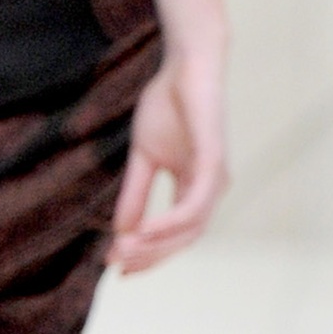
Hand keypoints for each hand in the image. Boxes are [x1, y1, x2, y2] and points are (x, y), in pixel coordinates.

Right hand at [110, 45, 227, 274]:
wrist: (184, 66)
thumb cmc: (167, 105)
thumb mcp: (143, 158)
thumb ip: (135, 195)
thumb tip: (120, 232)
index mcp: (195, 189)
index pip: (176, 234)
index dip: (149, 254)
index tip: (117, 266)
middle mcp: (210, 189)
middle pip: (184, 239)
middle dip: (150, 255)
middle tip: (117, 263)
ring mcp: (215, 178)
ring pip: (191, 228)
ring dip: (157, 243)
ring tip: (125, 250)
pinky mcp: (214, 162)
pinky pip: (195, 204)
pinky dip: (171, 221)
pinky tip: (145, 230)